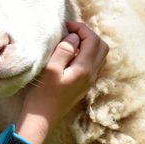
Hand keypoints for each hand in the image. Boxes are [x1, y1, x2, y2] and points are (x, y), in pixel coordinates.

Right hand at [16, 21, 108, 143]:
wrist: (42, 118)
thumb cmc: (42, 94)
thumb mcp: (50, 69)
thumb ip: (64, 51)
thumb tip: (74, 38)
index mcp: (84, 68)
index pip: (92, 40)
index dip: (82, 28)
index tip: (67, 25)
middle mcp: (92, 74)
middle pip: (102, 47)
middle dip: (88, 34)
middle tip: (70, 31)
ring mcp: (89, 81)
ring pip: (100, 56)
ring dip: (89, 44)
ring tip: (71, 41)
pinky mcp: (84, 85)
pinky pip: (94, 64)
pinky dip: (87, 54)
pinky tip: (71, 55)